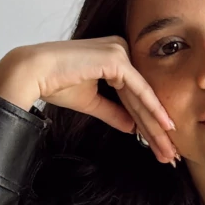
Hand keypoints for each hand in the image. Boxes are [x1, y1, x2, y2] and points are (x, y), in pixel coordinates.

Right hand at [0, 39, 179, 164]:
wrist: (34, 73)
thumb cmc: (56, 83)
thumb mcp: (92, 102)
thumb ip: (114, 112)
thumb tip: (132, 127)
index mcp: (115, 57)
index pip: (136, 95)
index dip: (148, 123)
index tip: (159, 146)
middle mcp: (121, 50)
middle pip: (143, 97)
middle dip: (156, 129)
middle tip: (170, 154)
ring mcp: (120, 51)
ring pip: (143, 96)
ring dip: (156, 125)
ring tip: (169, 149)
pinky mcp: (116, 57)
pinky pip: (138, 89)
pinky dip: (151, 109)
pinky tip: (165, 126)